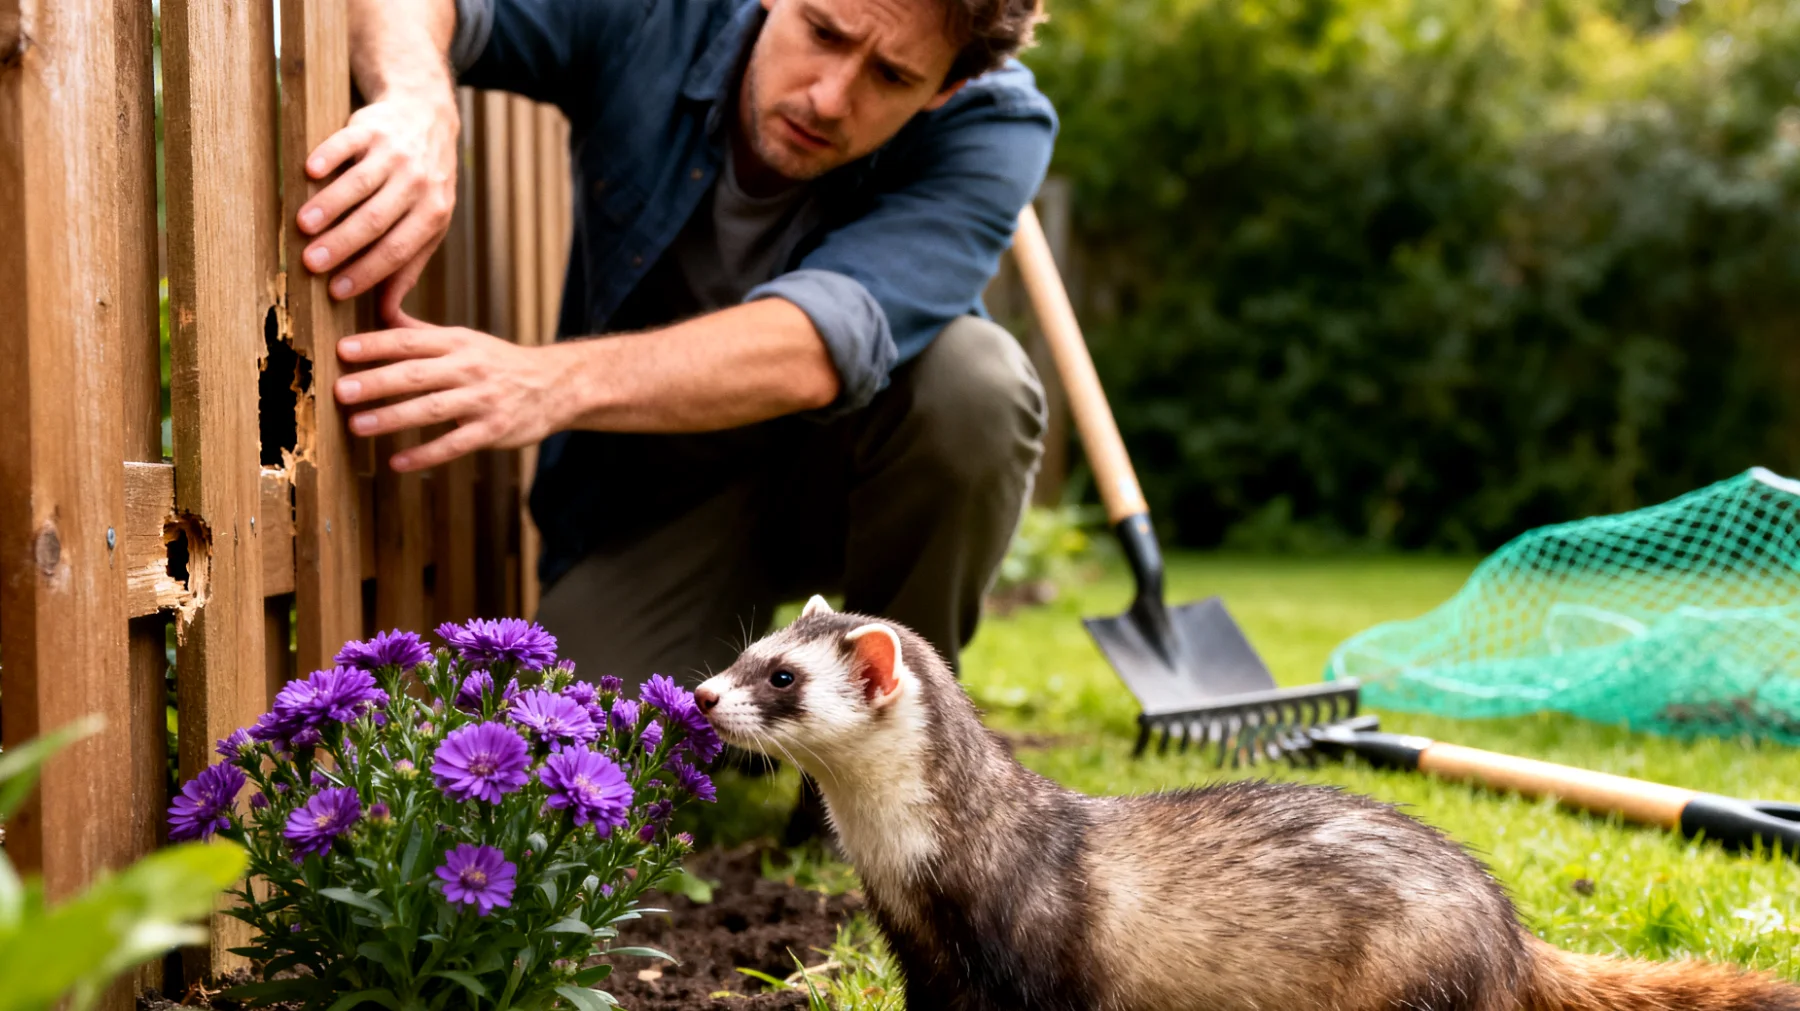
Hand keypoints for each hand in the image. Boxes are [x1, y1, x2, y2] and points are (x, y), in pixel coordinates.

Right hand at [298, 89, 459, 320]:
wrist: (428, 118)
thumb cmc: (425, 185)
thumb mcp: (430, 226)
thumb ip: (409, 268)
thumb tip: (389, 318)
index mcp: (432, 213)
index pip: (397, 250)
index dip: (366, 272)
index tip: (335, 291)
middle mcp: (417, 183)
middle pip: (375, 220)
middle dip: (342, 245)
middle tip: (310, 264)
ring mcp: (395, 153)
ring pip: (359, 184)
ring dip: (329, 206)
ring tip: (302, 226)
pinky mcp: (371, 127)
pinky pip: (347, 143)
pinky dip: (328, 157)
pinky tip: (308, 173)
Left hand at [336, 317, 582, 471]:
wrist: (555, 385)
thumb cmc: (498, 362)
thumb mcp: (464, 339)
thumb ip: (420, 330)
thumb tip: (378, 307)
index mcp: (458, 342)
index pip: (410, 340)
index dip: (375, 344)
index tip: (342, 350)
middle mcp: (469, 368)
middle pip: (416, 374)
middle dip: (376, 382)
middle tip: (341, 391)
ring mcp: (483, 400)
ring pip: (431, 409)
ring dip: (392, 418)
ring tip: (357, 425)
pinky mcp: (494, 430)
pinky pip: (455, 444)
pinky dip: (426, 455)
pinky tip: (398, 462)